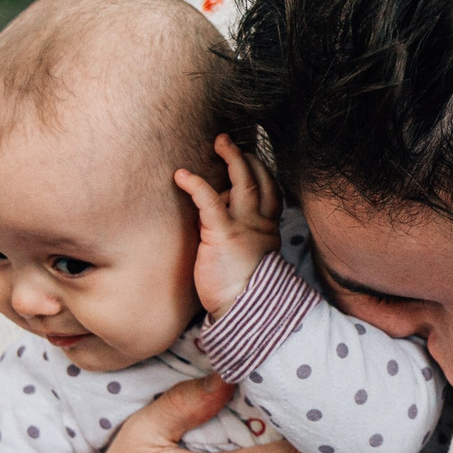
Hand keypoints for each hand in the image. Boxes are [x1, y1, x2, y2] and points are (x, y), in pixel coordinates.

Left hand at [174, 134, 281, 316]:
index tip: (249, 158)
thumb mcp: (245, 257)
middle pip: (261, 181)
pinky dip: (196, 185)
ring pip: (244, 182)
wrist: (243, 311)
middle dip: (247, 158)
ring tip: (220, 142)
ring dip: (233, 158)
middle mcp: (260, 223)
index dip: (261, 171)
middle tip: (230, 143)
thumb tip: (214, 220)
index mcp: (268, 229)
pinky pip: (210, 201)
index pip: (270, 191)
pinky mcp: (223, 234)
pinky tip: (182, 175)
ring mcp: (245, 227)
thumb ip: (236, 235)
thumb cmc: (239, 289)